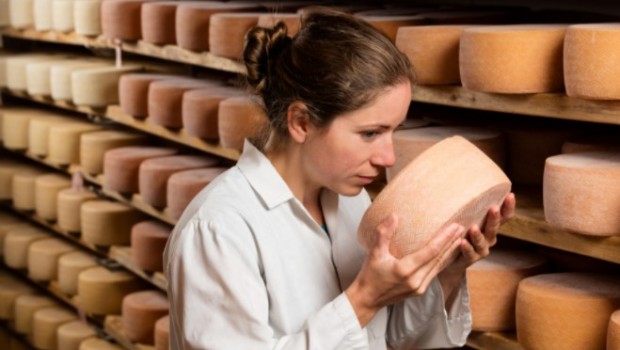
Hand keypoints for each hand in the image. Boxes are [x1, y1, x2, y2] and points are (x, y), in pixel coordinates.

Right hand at [347, 214, 464, 326]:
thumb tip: (394, 216)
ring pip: (438, 267)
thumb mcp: (374, 253)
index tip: (454, 227)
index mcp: (405, 270)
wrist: (367, 299)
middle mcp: (415, 280)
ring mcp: (419, 287)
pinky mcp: (419, 290)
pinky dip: (442, 261)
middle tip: (462, 227)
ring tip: (459, 238)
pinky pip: (434, 273)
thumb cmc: (369, 276)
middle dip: (451, 242)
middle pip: (439, 259)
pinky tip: (447, 253)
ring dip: (450, 252)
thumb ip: (383, 234)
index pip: (430, 252)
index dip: (444, 238)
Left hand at [438, 193, 516, 304]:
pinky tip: (462, 242)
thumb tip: (462, 181)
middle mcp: (488, 238)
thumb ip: (468, 206)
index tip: (510, 195)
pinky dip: (466, 248)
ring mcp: (480, 249)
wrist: (450, 261)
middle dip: (494, 219)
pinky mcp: (469, 259)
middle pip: (494, 228)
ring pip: (482, 242)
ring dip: (478, 235)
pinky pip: (469, 254)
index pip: (504, 217)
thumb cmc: (460, 233)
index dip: (508, 208)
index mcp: (490, 227)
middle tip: (493, 208)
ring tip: (473, 228)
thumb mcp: (466, 218)